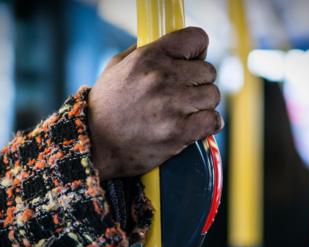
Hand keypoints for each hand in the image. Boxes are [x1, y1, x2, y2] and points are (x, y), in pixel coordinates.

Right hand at [88, 27, 222, 179]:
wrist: (95, 145)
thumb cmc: (106, 106)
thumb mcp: (117, 67)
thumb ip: (144, 51)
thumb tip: (172, 46)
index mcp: (149, 57)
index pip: (197, 39)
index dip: (197, 51)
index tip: (191, 63)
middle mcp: (163, 77)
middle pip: (208, 71)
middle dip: (199, 83)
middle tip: (184, 94)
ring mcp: (172, 105)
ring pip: (213, 96)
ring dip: (203, 105)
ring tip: (187, 112)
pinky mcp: (179, 131)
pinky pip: (214, 120)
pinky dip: (210, 124)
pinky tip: (199, 125)